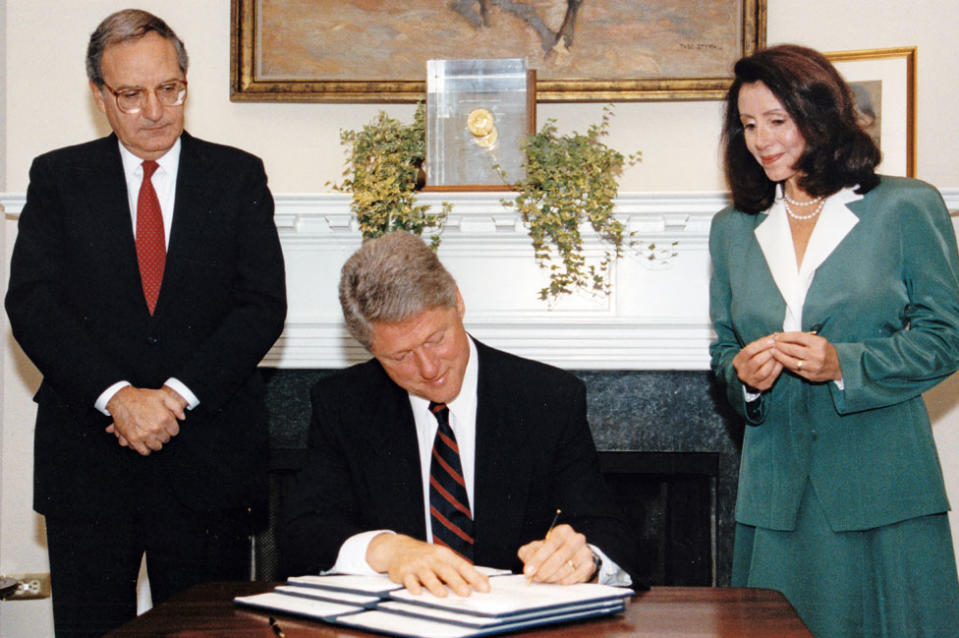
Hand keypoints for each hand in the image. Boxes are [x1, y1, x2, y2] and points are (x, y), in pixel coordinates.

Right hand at [105, 385, 186, 455]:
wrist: (122, 399)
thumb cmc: (143, 397)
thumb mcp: (163, 396)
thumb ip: (176, 406)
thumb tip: (182, 418)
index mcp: (165, 418)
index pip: (174, 431)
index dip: (171, 428)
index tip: (166, 425)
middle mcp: (156, 428)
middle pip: (166, 439)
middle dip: (163, 434)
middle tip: (158, 429)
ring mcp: (144, 435)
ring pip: (156, 447)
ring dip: (155, 442)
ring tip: (152, 436)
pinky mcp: (133, 439)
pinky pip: (144, 451)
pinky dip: (146, 449)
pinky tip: (146, 443)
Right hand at [366, 533, 489, 596]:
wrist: (398, 548)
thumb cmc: (426, 556)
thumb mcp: (445, 559)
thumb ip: (463, 570)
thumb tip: (484, 580)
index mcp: (445, 555)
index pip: (462, 566)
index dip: (474, 577)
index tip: (484, 588)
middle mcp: (432, 559)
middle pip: (446, 570)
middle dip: (457, 582)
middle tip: (466, 593)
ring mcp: (418, 565)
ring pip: (427, 575)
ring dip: (435, 585)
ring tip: (443, 595)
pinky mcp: (404, 572)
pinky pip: (409, 579)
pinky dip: (412, 586)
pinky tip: (417, 592)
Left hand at [517, 524, 595, 584]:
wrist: (574, 556)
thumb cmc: (553, 551)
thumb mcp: (539, 547)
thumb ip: (529, 552)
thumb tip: (527, 562)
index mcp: (563, 531)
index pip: (550, 545)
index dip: (538, 559)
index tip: (528, 571)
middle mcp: (576, 539)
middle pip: (559, 557)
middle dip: (544, 570)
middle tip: (535, 577)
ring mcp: (585, 552)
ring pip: (566, 569)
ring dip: (552, 577)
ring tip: (544, 579)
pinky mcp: (589, 566)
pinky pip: (573, 577)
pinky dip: (562, 581)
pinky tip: (556, 580)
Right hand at [732, 334, 783, 391]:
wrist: (749, 376)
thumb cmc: (752, 359)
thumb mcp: (752, 351)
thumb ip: (761, 344)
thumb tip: (775, 335)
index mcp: (738, 362)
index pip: (748, 351)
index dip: (761, 344)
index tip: (772, 339)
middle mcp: (742, 372)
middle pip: (756, 361)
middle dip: (769, 352)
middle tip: (778, 346)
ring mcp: (751, 381)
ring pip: (764, 371)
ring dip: (773, 361)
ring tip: (779, 354)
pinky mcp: (761, 386)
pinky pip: (771, 377)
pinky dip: (778, 368)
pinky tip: (782, 362)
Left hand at [771, 332, 841, 381]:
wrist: (838, 367)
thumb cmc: (825, 351)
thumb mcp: (819, 341)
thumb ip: (804, 338)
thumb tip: (783, 335)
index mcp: (819, 343)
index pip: (798, 337)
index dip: (785, 336)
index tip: (777, 335)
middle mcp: (816, 355)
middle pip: (792, 349)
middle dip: (780, 345)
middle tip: (772, 343)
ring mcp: (813, 366)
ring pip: (791, 360)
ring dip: (779, 355)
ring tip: (773, 351)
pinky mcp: (810, 375)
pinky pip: (794, 369)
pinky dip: (785, 364)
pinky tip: (779, 360)